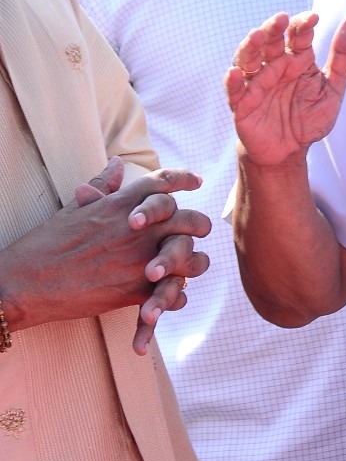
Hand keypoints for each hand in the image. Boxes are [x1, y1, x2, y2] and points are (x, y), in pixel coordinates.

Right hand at [1, 167, 210, 353]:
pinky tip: (170, 296)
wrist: (30, 281)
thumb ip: (102, 186)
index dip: (185, 178)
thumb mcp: (75, 208)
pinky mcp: (138, 290)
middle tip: (200, 229)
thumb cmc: (48, 243)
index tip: (197, 180)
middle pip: (190, 219)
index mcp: (123, 204)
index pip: (164, 182)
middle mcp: (138, 228)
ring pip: (191, 259)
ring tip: (192, 266)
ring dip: (195, 263)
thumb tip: (117, 164)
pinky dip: (175, 297)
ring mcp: (141, 258)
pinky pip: (175, 294)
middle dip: (199, 225)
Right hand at [226, 11, 345, 167]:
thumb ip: (343, 56)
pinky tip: (235, 73)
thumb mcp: (333, 88)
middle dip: (273, 29)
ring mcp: (256, 83)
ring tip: (256, 36)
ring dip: (250, 47)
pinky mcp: (242, 104)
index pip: (298, 35)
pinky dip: (233, 82)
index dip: (303, 24)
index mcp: (296, 59)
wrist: (289, 151)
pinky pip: (234, 91)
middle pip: (270, 41)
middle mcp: (274, 66)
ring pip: (248, 59)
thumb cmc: (309, 117)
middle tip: (281, 19)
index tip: (314, 18)